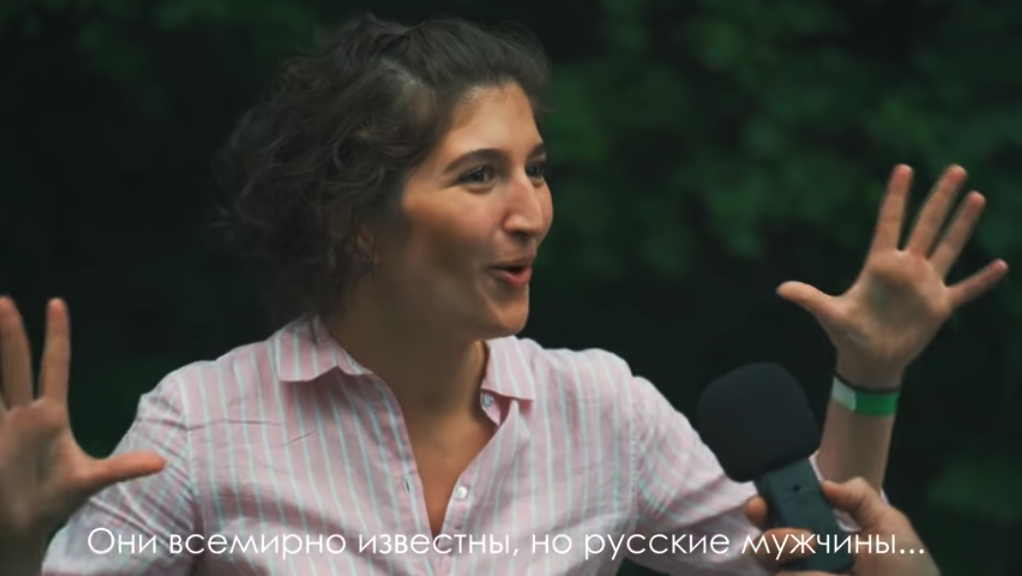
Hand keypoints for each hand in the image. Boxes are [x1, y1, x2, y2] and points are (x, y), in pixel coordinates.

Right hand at [0, 297, 163, 569]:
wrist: (24, 527)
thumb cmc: (55, 498)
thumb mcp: (92, 480)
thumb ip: (123, 468)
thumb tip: (162, 463)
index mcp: (50, 415)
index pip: (54, 365)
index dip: (57, 335)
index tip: (57, 302)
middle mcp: (22, 414)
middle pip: (15, 365)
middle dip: (10, 334)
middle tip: (5, 300)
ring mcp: (2, 427)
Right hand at [745, 477, 939, 575]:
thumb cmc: (906, 571)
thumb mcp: (891, 527)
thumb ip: (859, 497)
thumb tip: (823, 483)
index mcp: (825, 530)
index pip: (787, 507)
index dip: (771, 494)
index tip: (768, 486)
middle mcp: (804, 552)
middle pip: (764, 525)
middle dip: (758, 512)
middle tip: (763, 509)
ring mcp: (798, 574)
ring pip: (763, 552)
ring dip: (779, 541)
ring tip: (810, 547)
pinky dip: (797, 573)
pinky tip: (821, 574)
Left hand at [777, 164, 1007, 389]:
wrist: (868, 361)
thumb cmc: (846, 335)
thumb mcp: (828, 314)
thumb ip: (809, 299)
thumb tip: (780, 290)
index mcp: (879, 265)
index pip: (889, 222)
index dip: (896, 196)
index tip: (904, 168)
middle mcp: (906, 268)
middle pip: (926, 225)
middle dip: (940, 198)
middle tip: (955, 168)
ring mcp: (925, 285)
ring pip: (948, 246)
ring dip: (963, 223)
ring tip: (976, 196)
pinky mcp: (939, 307)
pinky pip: (966, 290)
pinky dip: (982, 280)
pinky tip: (1001, 266)